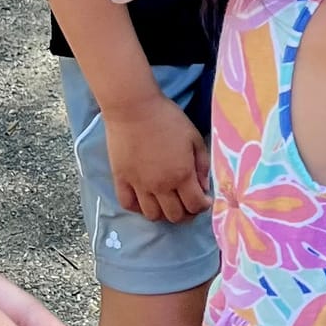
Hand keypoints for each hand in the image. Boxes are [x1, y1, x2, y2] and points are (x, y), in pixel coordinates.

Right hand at [103, 95, 210, 222]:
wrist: (134, 109)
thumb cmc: (168, 118)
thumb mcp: (194, 137)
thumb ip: (202, 164)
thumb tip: (203, 186)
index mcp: (181, 174)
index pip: (195, 205)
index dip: (203, 207)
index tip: (205, 201)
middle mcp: (160, 186)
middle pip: (175, 216)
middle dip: (187, 214)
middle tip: (190, 204)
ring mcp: (139, 186)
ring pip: (152, 215)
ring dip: (164, 214)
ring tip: (170, 203)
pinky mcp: (121, 180)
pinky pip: (129, 205)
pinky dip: (139, 208)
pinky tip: (146, 200)